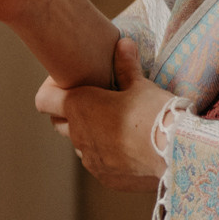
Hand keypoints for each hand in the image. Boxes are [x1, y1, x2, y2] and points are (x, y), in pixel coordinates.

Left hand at [36, 40, 174, 193]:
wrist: (174, 152)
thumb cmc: (155, 113)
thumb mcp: (142, 85)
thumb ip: (127, 66)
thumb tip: (122, 43)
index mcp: (80, 106)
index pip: (44, 99)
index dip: (51, 89)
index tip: (68, 82)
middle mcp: (77, 134)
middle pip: (58, 122)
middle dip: (70, 112)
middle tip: (94, 102)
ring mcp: (90, 158)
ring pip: (80, 143)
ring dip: (90, 134)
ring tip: (117, 125)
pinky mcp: (105, 176)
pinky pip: (98, 162)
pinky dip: (108, 153)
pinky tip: (130, 147)